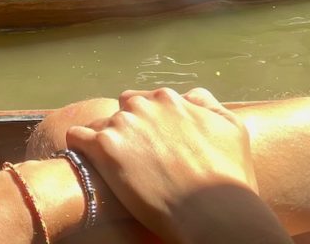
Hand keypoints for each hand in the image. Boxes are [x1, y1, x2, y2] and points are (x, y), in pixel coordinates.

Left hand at [66, 88, 287, 243]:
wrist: (215, 213)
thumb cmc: (230, 178)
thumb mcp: (232, 128)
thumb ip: (207, 104)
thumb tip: (188, 96)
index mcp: (169, 99)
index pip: (146, 102)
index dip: (148, 125)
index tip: (152, 146)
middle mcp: (143, 105)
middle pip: (123, 111)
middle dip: (128, 130)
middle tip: (136, 159)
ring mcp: (123, 125)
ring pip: (100, 125)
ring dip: (106, 142)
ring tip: (114, 168)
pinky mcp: (105, 148)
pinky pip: (77, 137)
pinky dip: (80, 147)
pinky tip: (88, 162)